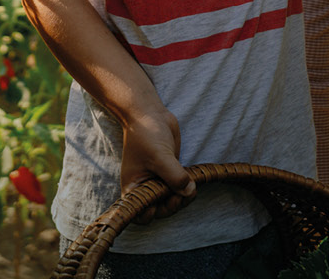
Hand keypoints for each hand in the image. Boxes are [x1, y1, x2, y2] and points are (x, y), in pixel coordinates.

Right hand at [119, 109, 194, 223]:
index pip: (142, 214)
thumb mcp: (160, 156)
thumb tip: (189, 192)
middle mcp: (145, 187)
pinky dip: (188, 188)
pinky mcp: (171, 172)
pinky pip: (180, 187)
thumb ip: (174, 176)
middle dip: (173, 205)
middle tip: (182, 193)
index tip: (164, 202)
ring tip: (192, 188)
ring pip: (173, 199)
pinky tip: (195, 181)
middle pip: (161, 209)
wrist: (150, 114)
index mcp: (134, 188)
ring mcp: (158, 180)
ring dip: (183, 198)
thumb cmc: (146, 134)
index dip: (153, 214)